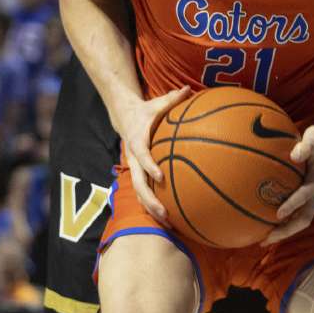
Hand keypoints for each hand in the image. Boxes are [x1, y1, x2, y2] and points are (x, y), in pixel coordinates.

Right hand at [118, 86, 191, 222]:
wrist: (125, 117)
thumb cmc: (146, 111)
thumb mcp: (157, 103)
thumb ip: (173, 98)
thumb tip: (189, 89)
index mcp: (137, 141)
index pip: (142, 155)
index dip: (150, 165)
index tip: (160, 176)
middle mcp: (133, 158)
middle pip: (138, 183)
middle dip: (150, 199)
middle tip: (164, 212)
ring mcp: (134, 168)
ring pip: (139, 192)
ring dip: (150, 208)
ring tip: (167, 223)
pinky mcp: (138, 173)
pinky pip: (144, 192)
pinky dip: (152, 204)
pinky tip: (168, 218)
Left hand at [264, 116, 313, 244]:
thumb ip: (305, 147)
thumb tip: (294, 155)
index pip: (305, 195)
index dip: (292, 205)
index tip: (277, 214)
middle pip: (303, 219)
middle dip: (285, 231)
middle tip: (265, 240)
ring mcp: (313, 197)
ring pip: (300, 220)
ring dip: (283, 231)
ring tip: (263, 240)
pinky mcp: (308, 196)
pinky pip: (296, 213)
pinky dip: (283, 222)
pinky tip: (266, 223)